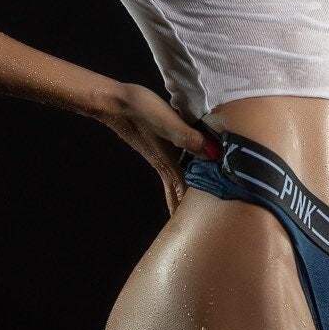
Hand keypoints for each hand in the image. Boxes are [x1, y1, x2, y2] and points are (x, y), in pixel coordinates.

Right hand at [98, 81, 209, 213]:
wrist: (115, 102)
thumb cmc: (141, 111)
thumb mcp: (168, 122)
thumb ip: (189, 138)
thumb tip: (213, 153)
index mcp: (169, 163)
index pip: (185, 193)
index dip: (195, 209)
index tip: (206, 225)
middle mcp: (164, 164)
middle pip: (177, 194)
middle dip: (186, 211)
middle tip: (199, 227)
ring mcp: (159, 156)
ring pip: (175, 182)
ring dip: (183, 196)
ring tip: (192, 210)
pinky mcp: (157, 146)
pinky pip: (173, 168)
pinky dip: (181, 178)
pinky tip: (186, 171)